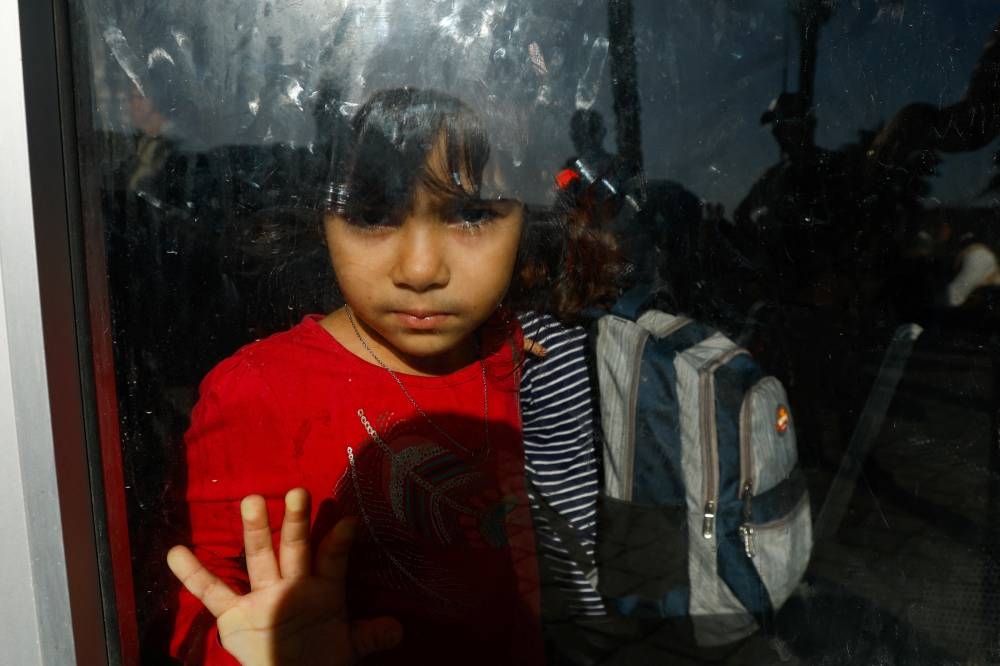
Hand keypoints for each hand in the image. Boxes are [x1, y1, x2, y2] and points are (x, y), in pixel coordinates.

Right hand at [168, 488, 402, 664]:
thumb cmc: (320, 657)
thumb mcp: (348, 648)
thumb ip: (370, 635)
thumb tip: (399, 631)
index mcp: (322, 589)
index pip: (332, 562)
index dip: (339, 545)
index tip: (348, 523)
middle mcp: (292, 585)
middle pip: (295, 548)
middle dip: (297, 523)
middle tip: (298, 492)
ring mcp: (262, 595)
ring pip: (259, 557)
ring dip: (257, 532)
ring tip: (253, 500)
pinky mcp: (234, 615)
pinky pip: (212, 592)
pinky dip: (193, 574)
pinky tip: (176, 551)